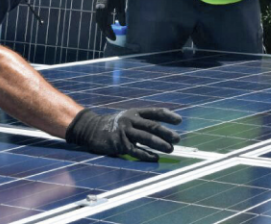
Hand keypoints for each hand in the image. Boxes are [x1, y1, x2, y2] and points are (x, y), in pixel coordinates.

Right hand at [64, 107, 181, 161]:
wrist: (91, 128)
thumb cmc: (114, 124)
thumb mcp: (128, 117)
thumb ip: (142, 121)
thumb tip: (162, 130)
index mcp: (135, 112)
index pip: (155, 112)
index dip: (168, 116)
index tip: (179, 121)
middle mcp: (131, 120)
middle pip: (153, 125)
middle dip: (167, 132)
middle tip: (178, 138)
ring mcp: (125, 132)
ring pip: (146, 138)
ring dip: (160, 144)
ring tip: (170, 149)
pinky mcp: (120, 144)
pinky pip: (136, 150)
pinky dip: (146, 155)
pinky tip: (155, 158)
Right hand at [95, 0, 124, 39]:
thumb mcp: (121, 3)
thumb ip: (121, 15)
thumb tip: (123, 25)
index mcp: (104, 10)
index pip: (105, 25)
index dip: (109, 33)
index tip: (114, 38)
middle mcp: (99, 10)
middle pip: (101, 25)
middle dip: (106, 33)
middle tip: (113, 38)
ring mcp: (97, 8)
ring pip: (99, 22)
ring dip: (103, 28)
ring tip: (110, 33)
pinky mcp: (98, 7)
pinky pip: (99, 18)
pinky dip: (102, 24)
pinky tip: (107, 25)